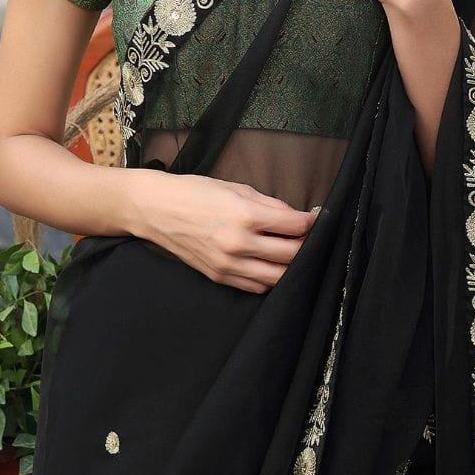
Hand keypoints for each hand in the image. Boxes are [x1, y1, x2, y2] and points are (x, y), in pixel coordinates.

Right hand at [129, 169, 318, 293]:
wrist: (156, 210)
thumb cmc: (194, 192)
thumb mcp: (235, 187)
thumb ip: (268, 203)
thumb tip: (294, 215)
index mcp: (245, 215)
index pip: (295, 225)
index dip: (313, 220)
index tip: (318, 217)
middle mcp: (239, 244)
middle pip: (292, 254)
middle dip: (307, 244)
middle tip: (309, 235)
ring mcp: (229, 264)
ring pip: (278, 277)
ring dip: (291, 266)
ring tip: (293, 252)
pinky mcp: (219, 277)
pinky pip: (256, 286)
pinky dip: (270, 278)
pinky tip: (271, 265)